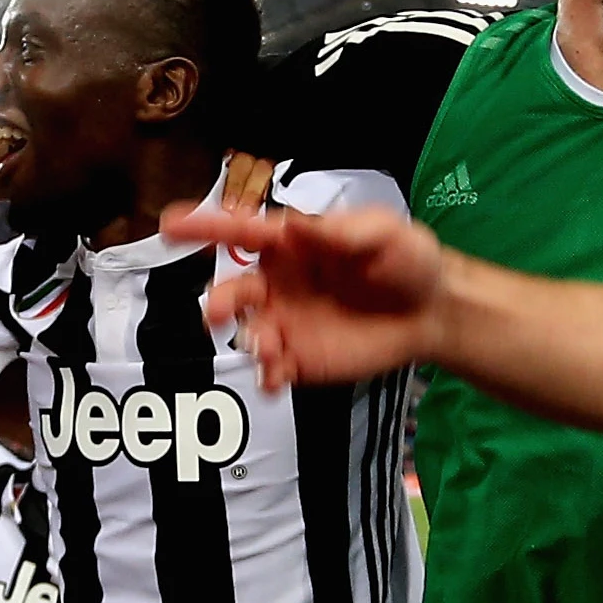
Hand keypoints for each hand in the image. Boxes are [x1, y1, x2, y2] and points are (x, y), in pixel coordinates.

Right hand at [163, 200, 450, 391]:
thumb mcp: (383, 233)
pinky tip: (274, 379)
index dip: (205, 226)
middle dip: (219, 299)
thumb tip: (301, 227)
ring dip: (248, 340)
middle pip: (235, 289)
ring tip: (267, 349)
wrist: (432, 312)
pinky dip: (267, 376)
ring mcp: (287, 323)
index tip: (171, 223)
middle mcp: (280, 283)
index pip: (242, 233)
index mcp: (292, 245)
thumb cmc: (407, 260)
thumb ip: (343, 231)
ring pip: (248, 332)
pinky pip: (272, 370)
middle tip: (216, 310)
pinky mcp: (302, 358)